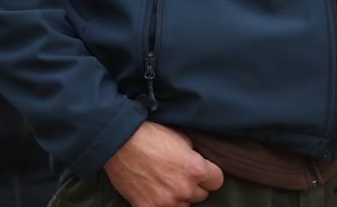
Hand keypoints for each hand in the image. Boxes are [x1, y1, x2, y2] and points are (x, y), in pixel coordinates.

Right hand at [102, 121, 222, 206]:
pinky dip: (161, 203)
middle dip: (193, 186)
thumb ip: (196, 157)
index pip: (217, 182)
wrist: (119, 143)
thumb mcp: (183, 139)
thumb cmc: (151, 136)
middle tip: (179, 176)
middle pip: (201, 195)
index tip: (202, 172)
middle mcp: (184, 189)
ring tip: (166, 184)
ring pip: (183, 205)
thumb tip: (202, 165)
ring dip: (178, 197)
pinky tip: (155, 193)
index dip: (210, 175)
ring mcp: (166, 202)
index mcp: (196, 170)